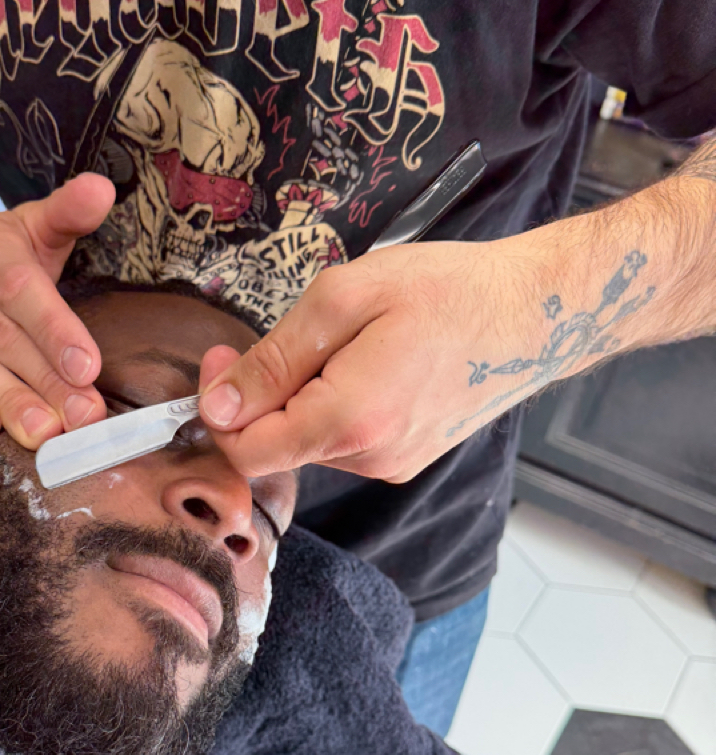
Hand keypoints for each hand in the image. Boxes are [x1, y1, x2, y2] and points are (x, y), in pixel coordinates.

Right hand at [0, 174, 114, 449]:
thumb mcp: (29, 228)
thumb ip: (67, 214)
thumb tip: (102, 188)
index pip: (23, 290)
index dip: (56, 331)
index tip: (88, 368)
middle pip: (3, 337)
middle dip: (46, 381)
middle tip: (82, 417)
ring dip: (10, 402)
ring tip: (45, 433)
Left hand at [198, 236, 549, 481]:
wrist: (537, 313)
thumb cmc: (448, 290)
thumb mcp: (346, 299)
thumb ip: (272, 360)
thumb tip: (217, 408)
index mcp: (348, 420)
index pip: (246, 453)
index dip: (218, 409)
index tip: (221, 359)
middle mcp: (368, 457)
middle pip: (276, 446)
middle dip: (263, 395)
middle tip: (291, 335)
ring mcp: (391, 463)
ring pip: (309, 441)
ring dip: (303, 397)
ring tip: (346, 344)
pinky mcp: (406, 458)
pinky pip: (344, 440)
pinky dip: (334, 406)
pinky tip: (367, 364)